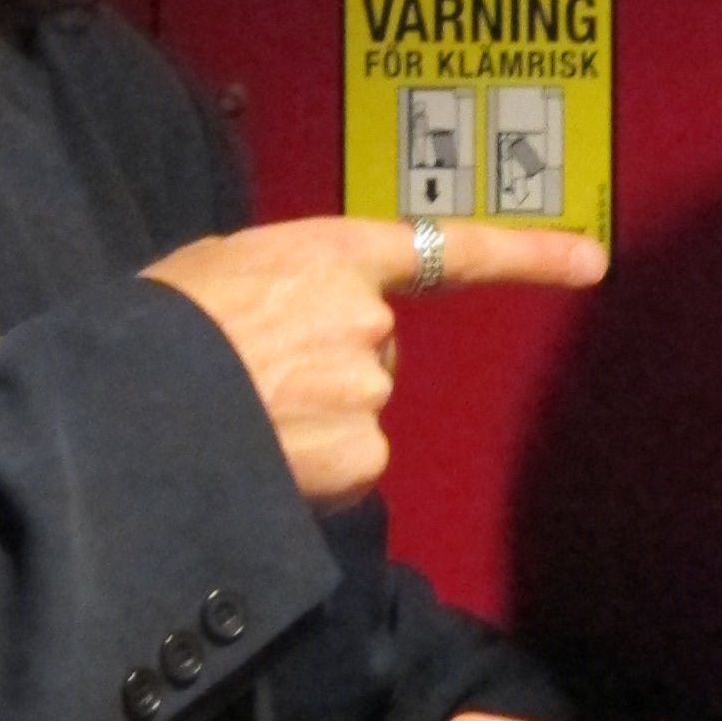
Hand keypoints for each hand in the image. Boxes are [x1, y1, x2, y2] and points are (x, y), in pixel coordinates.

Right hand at [147, 219, 604, 505]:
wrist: (128, 403)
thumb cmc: (152, 331)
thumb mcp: (216, 271)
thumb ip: (281, 284)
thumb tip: (291, 322)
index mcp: (331, 253)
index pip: (449, 249)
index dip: (527, 255)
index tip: (594, 260)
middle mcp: (368, 318)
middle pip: (375, 353)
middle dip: (327, 369)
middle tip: (250, 378)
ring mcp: (368, 389)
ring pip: (357, 414)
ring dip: (313, 424)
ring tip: (240, 418)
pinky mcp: (359, 455)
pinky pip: (347, 469)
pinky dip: (311, 471)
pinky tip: (259, 455)